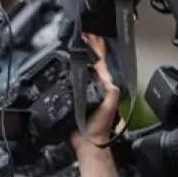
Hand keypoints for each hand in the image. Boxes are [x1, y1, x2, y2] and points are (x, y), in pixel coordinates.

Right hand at [69, 34, 122, 150]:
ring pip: (83, 69)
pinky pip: (72, 79)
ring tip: (78, 41)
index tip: (92, 36)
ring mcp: (85, 91)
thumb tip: (108, 77)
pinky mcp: (74, 97)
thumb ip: (110, 93)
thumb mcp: (108, 108)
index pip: (102, 63)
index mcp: (105, 87)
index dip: (98, 49)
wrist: (86, 143)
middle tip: (85, 33)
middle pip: (93, 63)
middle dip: (90, 48)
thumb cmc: (98, 128)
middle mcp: (96, 86)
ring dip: (81, 55)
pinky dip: (71, 69)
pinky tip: (67, 61)